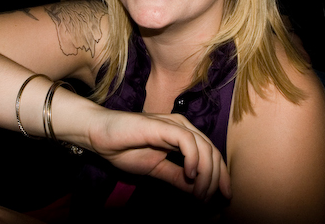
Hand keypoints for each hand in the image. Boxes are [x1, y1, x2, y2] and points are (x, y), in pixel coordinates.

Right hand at [87, 111, 231, 201]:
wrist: (100, 135)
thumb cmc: (125, 148)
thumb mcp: (157, 169)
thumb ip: (177, 177)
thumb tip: (198, 191)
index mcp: (183, 135)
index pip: (211, 154)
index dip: (221, 175)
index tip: (223, 196)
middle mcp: (183, 127)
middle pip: (212, 151)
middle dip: (216, 178)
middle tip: (208, 199)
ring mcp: (174, 124)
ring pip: (204, 146)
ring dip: (206, 174)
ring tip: (199, 193)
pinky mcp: (163, 125)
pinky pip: (187, 141)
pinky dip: (193, 158)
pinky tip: (190, 174)